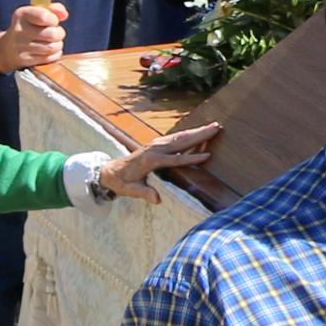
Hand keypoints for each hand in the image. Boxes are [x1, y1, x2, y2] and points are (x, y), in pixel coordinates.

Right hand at [0, 3, 68, 72]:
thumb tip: (64, 15)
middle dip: (60, 33)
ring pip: (51, 47)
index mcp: (22, 14)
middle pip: (51, 34)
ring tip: (53, 42)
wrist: (7, 49)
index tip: (53, 21)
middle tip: (56, 33)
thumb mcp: (36, 13)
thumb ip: (53, 9)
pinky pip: (48, 58)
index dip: (54, 19)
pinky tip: (50, 51)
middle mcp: (19, 30)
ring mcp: (20, 47)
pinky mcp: (24, 60)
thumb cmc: (29, 27)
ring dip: (58, 45)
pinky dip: (54, 54)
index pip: (44, 16)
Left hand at [101, 121, 224, 203]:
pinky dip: (189, 133)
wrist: (110, 171)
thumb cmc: (122, 182)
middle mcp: (155, 149)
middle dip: (200, 134)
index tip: (207, 155)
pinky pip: (175, 137)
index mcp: (152, 161)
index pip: (176, 159)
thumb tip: (158, 200)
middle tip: (216, 128)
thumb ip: (145, 193)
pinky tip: (198, 132)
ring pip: (180, 136)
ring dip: (197, 131)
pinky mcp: (156, 144)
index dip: (192, 158)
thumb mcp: (131, 190)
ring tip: (213, 126)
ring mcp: (156, 145)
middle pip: (182, 141)